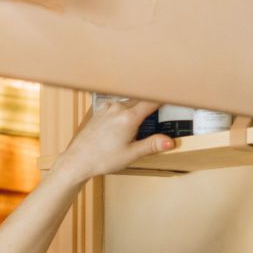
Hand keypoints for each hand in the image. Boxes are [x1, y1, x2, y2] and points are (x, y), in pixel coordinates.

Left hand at [52, 99, 175, 185]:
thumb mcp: (131, 154)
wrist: (78, 160)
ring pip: (129, 102)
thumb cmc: (103, 159)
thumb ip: (151, 145)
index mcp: (129, 117)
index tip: (175, 92)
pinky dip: (125, 110)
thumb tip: (170, 142)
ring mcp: (108, 108)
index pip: (152, 100)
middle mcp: (118, 108)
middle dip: (152, 103)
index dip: (165, 96)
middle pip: (141, 100)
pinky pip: (118, 106)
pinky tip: (124, 123)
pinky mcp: (100, 111)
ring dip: (137, 108)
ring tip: (142, 121)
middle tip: (163, 106)